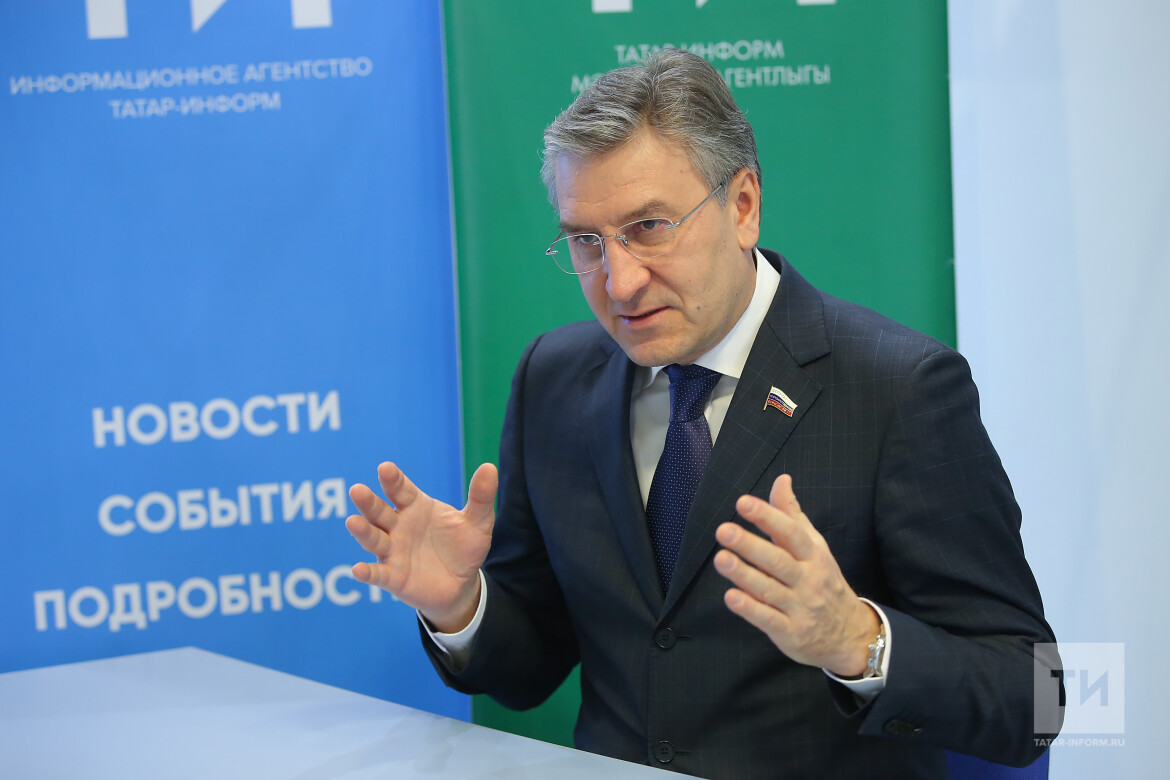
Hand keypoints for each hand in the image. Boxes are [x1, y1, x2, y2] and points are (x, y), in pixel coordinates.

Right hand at [346, 461, 497, 632]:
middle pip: (379, 511)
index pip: (400, 490)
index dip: (393, 480)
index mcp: (416, 507)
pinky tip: (358, 570)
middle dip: (368, 502)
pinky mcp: (393, 578)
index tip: (385, 468)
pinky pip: (378, 574)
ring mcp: (394, 552)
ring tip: (352, 522)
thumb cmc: (464, 547)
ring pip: (374, 539)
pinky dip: (367, 572)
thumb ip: (480, 497)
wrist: (462, 584)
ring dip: (363, 531)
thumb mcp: (478, 522)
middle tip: (357, 490)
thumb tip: (489, 467)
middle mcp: (399, 526)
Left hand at [713, 474, 878, 675]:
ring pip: (769, 589)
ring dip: (744, 574)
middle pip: (778, 560)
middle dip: (750, 545)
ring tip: (721, 558)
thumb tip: (781, 479)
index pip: (790, 532)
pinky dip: (750, 609)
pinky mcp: (790, 632)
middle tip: (723, 530)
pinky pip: (768, 619)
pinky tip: (731, 596)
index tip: (743, 502)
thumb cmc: (823, 581)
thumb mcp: (814, 546)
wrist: (850, 633)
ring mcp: (800, 607)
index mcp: (813, 554)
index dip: (767, 516)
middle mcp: (808, 579)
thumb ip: (792, 514)